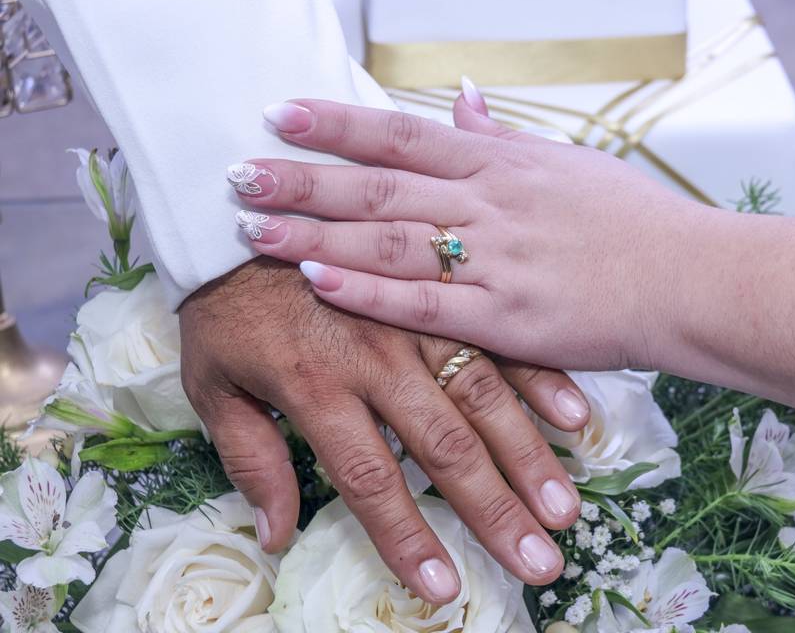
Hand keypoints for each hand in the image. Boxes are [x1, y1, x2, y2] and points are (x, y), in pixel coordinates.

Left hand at [179, 257, 589, 602]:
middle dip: (494, 511)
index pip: (370, 479)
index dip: (408, 538)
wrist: (233, 214)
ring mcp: (413, 321)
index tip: (444, 589)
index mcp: (318, 387)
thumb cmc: (225, 306)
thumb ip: (251, 458)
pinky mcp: (435, 293)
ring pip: (481, 396)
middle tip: (539, 564)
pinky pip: (492, 337)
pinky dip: (536, 377)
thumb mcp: (213, 383)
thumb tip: (279, 535)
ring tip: (563, 507)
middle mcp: (376, 358)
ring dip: (527, 456)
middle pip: (444, 447)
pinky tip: (574, 416)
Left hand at [228, 94, 701, 371]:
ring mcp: (495, 262)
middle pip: (379, 187)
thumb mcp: (567, 165)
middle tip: (238, 174)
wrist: (689, 279)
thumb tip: (459, 100)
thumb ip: (503, 138)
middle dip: (304, 179)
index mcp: (501, 165)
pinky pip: (424, 305)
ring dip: (317, 234)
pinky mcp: (505, 320)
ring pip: (390, 243)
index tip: (278, 115)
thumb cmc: (633, 222)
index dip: (336, 123)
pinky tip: (318, 281)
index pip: (401, 136)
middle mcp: (489, 206)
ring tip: (254, 229)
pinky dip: (369, 292)